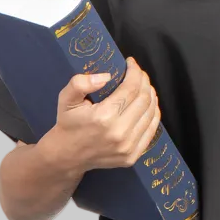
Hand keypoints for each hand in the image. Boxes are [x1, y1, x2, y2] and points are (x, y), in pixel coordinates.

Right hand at [46, 57, 161, 173]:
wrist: (67, 156)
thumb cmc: (68, 124)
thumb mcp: (66, 99)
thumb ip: (80, 83)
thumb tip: (106, 76)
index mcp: (104, 117)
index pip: (131, 88)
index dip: (135, 72)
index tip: (131, 63)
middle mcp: (120, 132)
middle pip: (144, 99)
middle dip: (144, 81)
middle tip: (138, 74)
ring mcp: (128, 147)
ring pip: (151, 113)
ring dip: (151, 95)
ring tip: (144, 87)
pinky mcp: (133, 156)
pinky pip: (151, 130)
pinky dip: (153, 114)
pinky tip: (148, 104)